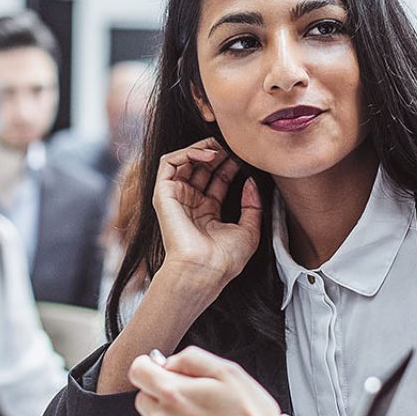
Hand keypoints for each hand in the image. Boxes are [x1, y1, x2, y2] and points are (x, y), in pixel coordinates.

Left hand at [130, 346, 330, 415]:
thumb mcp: (228, 372)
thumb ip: (192, 358)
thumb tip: (170, 361)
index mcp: (173, 394)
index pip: (138, 370)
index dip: (151, 364)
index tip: (164, 366)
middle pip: (143, 395)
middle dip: (162, 389)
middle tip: (194, 392)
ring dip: (168, 412)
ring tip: (201, 414)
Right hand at [152, 137, 261, 290]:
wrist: (205, 270)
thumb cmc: (225, 258)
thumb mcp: (249, 230)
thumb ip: (252, 205)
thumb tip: (251, 181)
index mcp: (207, 212)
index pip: (217, 179)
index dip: (230, 164)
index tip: (245, 156)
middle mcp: (190, 203)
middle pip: (201, 168)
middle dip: (217, 153)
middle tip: (233, 145)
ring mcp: (176, 198)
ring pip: (184, 161)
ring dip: (203, 148)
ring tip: (221, 146)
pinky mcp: (164, 194)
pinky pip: (169, 163)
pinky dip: (188, 152)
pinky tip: (209, 155)